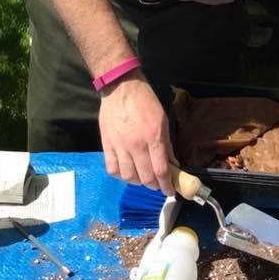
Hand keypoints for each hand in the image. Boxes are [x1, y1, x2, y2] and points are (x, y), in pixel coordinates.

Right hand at [98, 72, 175, 193]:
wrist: (121, 88)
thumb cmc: (145, 102)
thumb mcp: (162, 120)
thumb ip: (167, 145)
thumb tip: (172, 164)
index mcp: (153, 137)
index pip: (161, 170)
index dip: (167, 185)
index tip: (169, 191)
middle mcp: (136, 144)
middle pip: (145, 177)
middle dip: (154, 185)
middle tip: (157, 183)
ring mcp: (120, 146)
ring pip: (128, 177)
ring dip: (138, 182)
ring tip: (142, 177)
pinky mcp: (106, 144)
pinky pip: (112, 169)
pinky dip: (121, 175)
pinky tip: (126, 171)